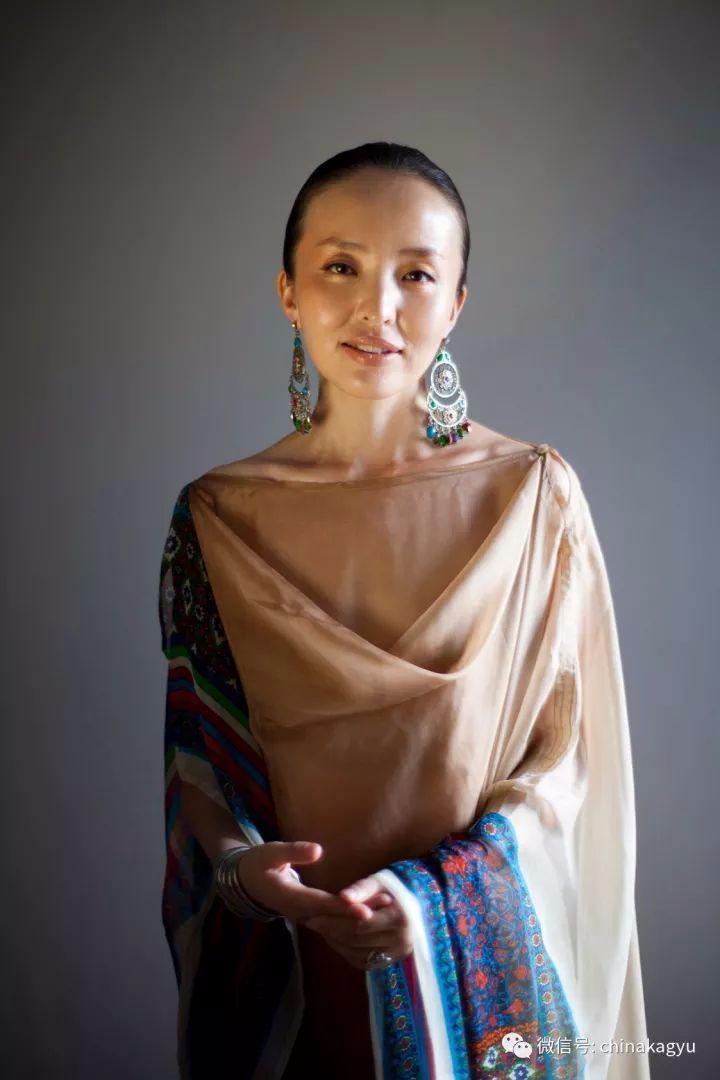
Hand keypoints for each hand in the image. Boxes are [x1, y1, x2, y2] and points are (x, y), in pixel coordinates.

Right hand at [232, 841, 380, 922]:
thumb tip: (318, 851)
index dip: (343, 908)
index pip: (321, 904)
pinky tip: (369, 911)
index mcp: (289, 898)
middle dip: (360, 913)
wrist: (245, 882)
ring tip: (385, 906)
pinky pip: (331, 921)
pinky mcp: (309, 915)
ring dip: (358, 916)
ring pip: (334, 921)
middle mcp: (299, 912)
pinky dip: (349, 917)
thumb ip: (293, 852)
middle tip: (387, 904)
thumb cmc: (258, 863)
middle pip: (333, 917)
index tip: (365, 909)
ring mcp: (304, 916)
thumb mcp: (271, 852)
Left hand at [297, 872, 412, 970]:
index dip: (335, 920)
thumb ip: (361, 889)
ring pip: (357, 952)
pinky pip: (362, 961)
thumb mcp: (380, 882)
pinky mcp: (390, 962)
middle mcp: (401, 941)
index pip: (360, 924)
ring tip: (319, 927)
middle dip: (330, 930)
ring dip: (335, 941)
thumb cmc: (395, 888)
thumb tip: (342, 898)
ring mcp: (397, 955)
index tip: (313, 914)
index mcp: (400, 919)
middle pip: (356, 939)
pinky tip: (333, 937)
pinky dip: (344, 950)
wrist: (417, 904)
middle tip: (310, 921)